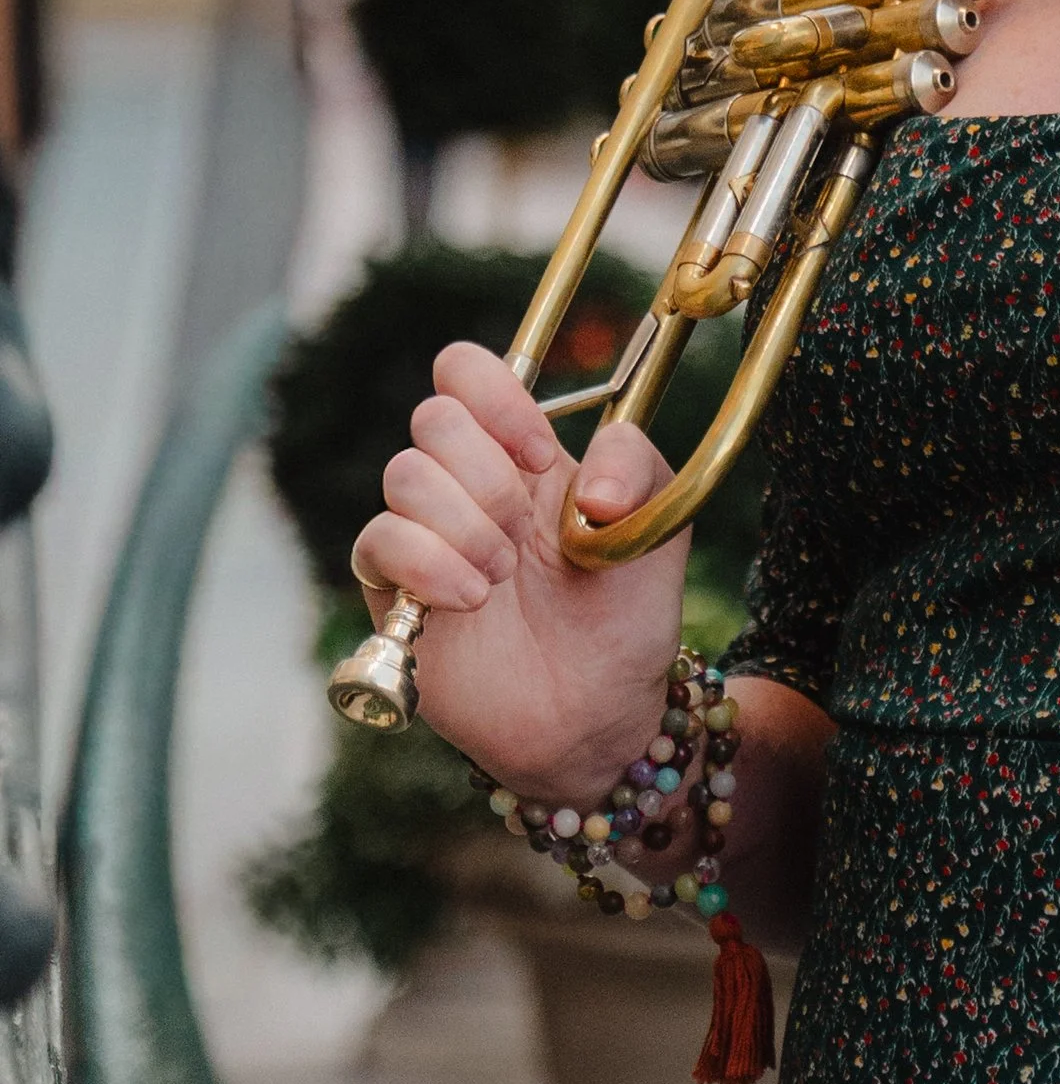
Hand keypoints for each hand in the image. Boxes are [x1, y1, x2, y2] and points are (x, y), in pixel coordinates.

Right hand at [349, 341, 692, 802]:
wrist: (597, 712)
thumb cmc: (625, 613)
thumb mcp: (658, 525)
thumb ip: (636, 466)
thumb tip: (586, 481)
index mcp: (520, 450)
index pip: (465, 371)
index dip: (495, 396)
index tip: (541, 455)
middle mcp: (465, 482)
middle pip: (433, 418)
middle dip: (488, 474)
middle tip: (524, 531)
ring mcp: (424, 534)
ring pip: (404, 475)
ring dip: (465, 524)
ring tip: (503, 576)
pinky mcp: (392, 591)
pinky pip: (376, 541)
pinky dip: (429, 564)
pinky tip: (474, 599)